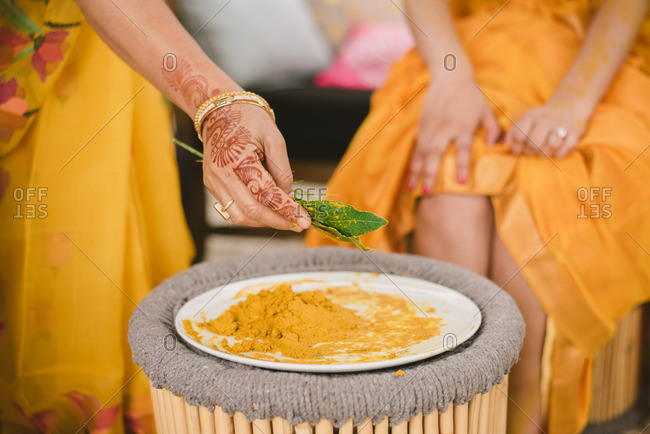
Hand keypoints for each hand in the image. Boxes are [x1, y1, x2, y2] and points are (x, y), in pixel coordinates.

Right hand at [202, 104, 310, 230]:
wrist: (219, 111)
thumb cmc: (249, 120)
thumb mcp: (274, 138)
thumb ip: (282, 170)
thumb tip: (287, 197)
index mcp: (237, 159)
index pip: (266, 194)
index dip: (287, 210)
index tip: (305, 220)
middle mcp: (221, 174)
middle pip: (251, 211)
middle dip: (277, 221)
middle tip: (298, 224)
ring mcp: (214, 182)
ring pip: (239, 216)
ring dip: (263, 221)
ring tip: (284, 217)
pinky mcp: (212, 185)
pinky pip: (232, 209)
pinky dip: (252, 214)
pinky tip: (267, 209)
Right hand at [407, 73, 500, 192]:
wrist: (449, 75)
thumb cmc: (471, 95)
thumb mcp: (486, 110)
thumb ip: (493, 129)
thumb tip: (494, 146)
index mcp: (463, 126)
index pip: (462, 149)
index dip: (461, 166)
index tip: (460, 182)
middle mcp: (445, 128)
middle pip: (436, 154)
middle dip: (430, 174)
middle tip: (427, 192)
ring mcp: (431, 127)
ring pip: (422, 153)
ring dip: (416, 171)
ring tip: (412, 187)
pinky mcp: (422, 125)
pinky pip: (416, 146)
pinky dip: (413, 161)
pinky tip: (410, 173)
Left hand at [504, 101, 589, 157]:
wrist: (569, 107)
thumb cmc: (541, 119)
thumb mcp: (525, 120)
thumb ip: (512, 133)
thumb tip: (504, 148)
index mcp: (531, 116)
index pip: (518, 136)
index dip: (516, 147)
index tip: (518, 150)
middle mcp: (546, 119)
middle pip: (534, 143)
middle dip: (530, 152)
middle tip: (532, 152)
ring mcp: (562, 125)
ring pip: (550, 146)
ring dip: (545, 153)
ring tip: (544, 150)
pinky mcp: (575, 133)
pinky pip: (565, 149)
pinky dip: (559, 154)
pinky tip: (556, 150)